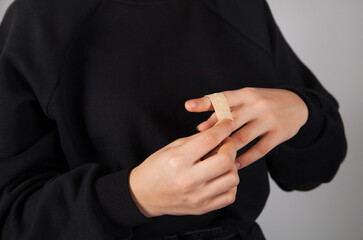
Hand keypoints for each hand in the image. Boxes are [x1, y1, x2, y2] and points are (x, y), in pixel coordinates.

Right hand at [129, 119, 238, 217]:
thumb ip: (197, 140)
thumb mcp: (172, 147)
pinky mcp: (202, 208)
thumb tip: (220, 131)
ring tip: (221, 162)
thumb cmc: (156, 168)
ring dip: (232, 166)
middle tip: (225, 144)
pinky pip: (230, 196)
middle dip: (231, 147)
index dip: (223, 128)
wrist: (143, 195)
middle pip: (226, 161)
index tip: (227, 124)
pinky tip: (220, 177)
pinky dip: (230, 184)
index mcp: (178, 160)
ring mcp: (197, 197)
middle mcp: (188, 180)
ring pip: (232, 179)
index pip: (209, 140)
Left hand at [185, 87, 308, 169]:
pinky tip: (234, 165)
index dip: (204, 102)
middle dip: (214, 133)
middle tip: (199, 146)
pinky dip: (245, 159)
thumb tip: (201, 127)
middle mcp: (257, 104)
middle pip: (231, 120)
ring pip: (243, 137)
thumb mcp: (247, 99)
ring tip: (213, 159)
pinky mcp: (279, 134)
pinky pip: (259, 150)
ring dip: (227, 149)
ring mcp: (270, 120)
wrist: (298, 104)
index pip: (223, 98)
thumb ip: (225, 110)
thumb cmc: (263, 102)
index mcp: (246, 93)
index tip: (188, 106)